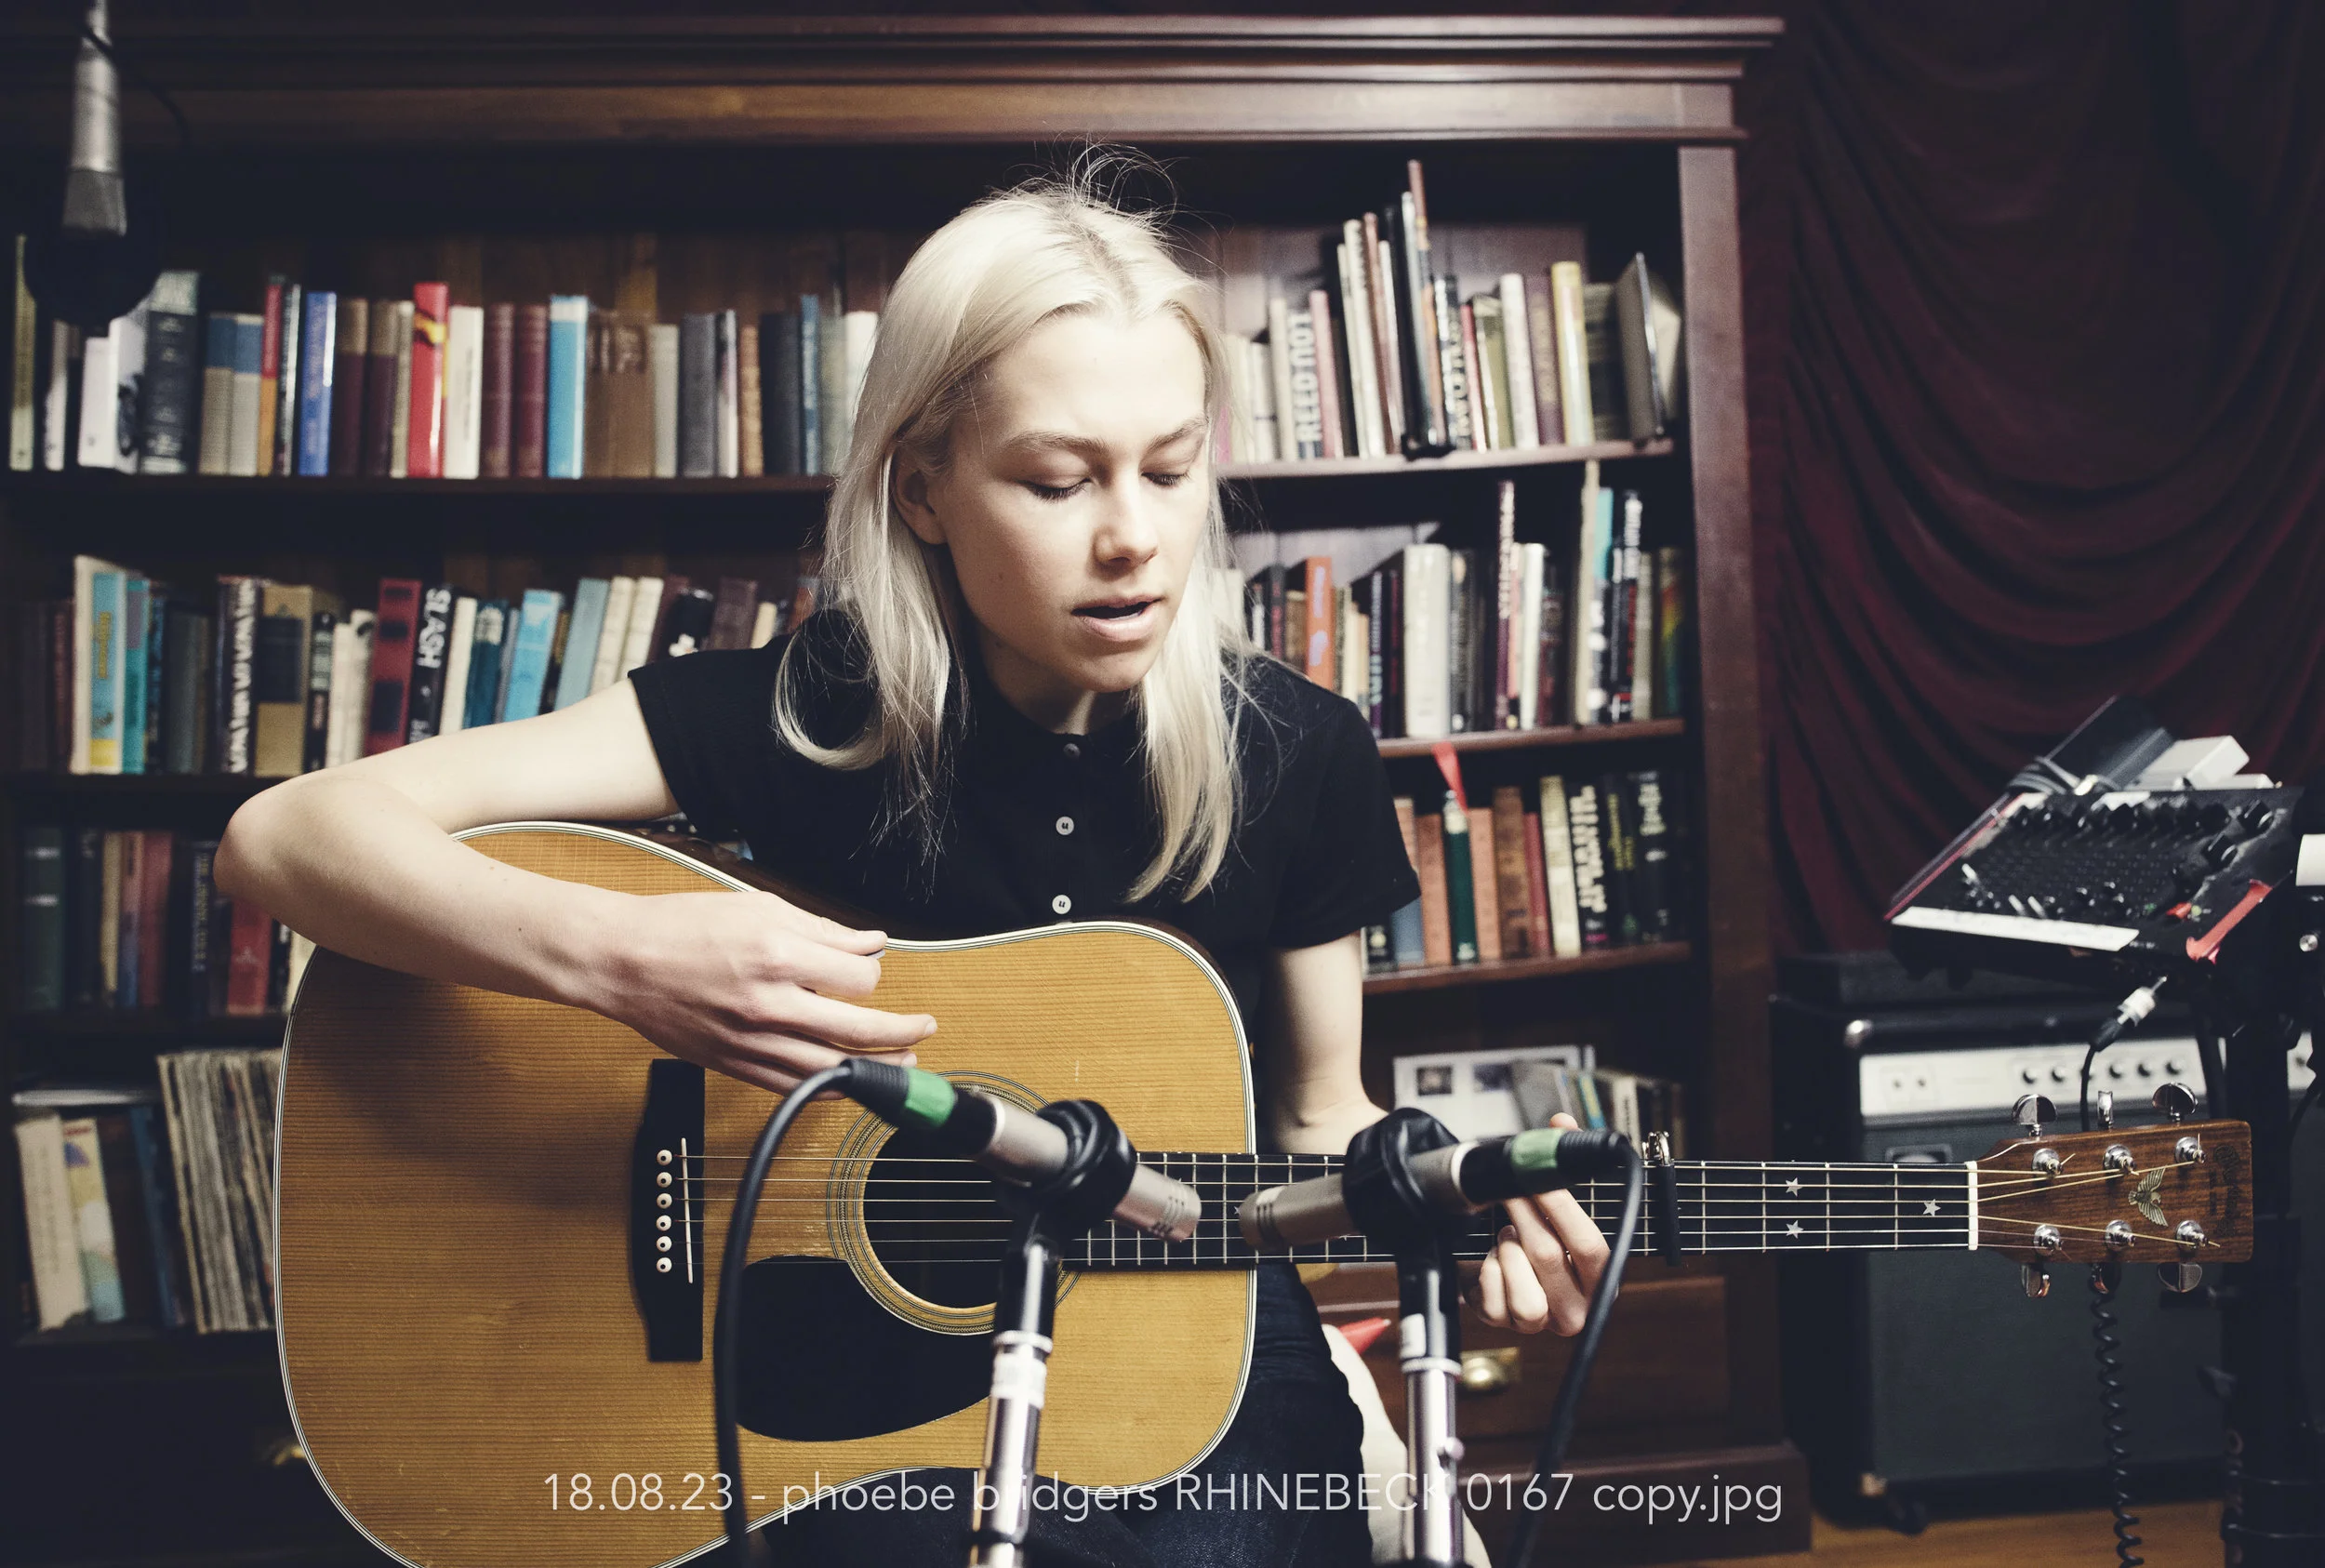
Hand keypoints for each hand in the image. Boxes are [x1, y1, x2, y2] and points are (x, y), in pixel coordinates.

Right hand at [592, 890, 935, 1094]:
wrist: (620, 961)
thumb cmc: (681, 927)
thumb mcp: (758, 907)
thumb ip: (822, 929)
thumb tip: (871, 943)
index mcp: (778, 954)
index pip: (860, 978)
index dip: (873, 972)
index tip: (870, 968)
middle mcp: (769, 1002)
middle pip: (861, 1029)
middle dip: (904, 1031)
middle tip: (924, 1028)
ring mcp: (752, 1040)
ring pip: (833, 1068)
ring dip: (878, 1070)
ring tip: (903, 1063)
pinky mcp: (734, 1064)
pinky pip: (794, 1087)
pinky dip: (829, 1087)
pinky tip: (848, 1080)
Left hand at [1467, 1113, 1612, 1334]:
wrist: (1508, 1272)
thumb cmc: (1541, 1235)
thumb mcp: (1559, 1204)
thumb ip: (1564, 1162)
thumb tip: (1561, 1123)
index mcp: (1603, 1278)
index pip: (1590, 1246)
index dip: (1562, 1208)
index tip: (1540, 1179)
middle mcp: (1579, 1308)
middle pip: (1549, 1256)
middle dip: (1523, 1213)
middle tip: (1510, 1188)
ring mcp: (1544, 1323)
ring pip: (1524, 1289)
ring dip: (1508, 1250)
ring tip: (1509, 1235)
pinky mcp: (1508, 1324)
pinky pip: (1495, 1299)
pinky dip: (1489, 1271)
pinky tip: (1495, 1259)